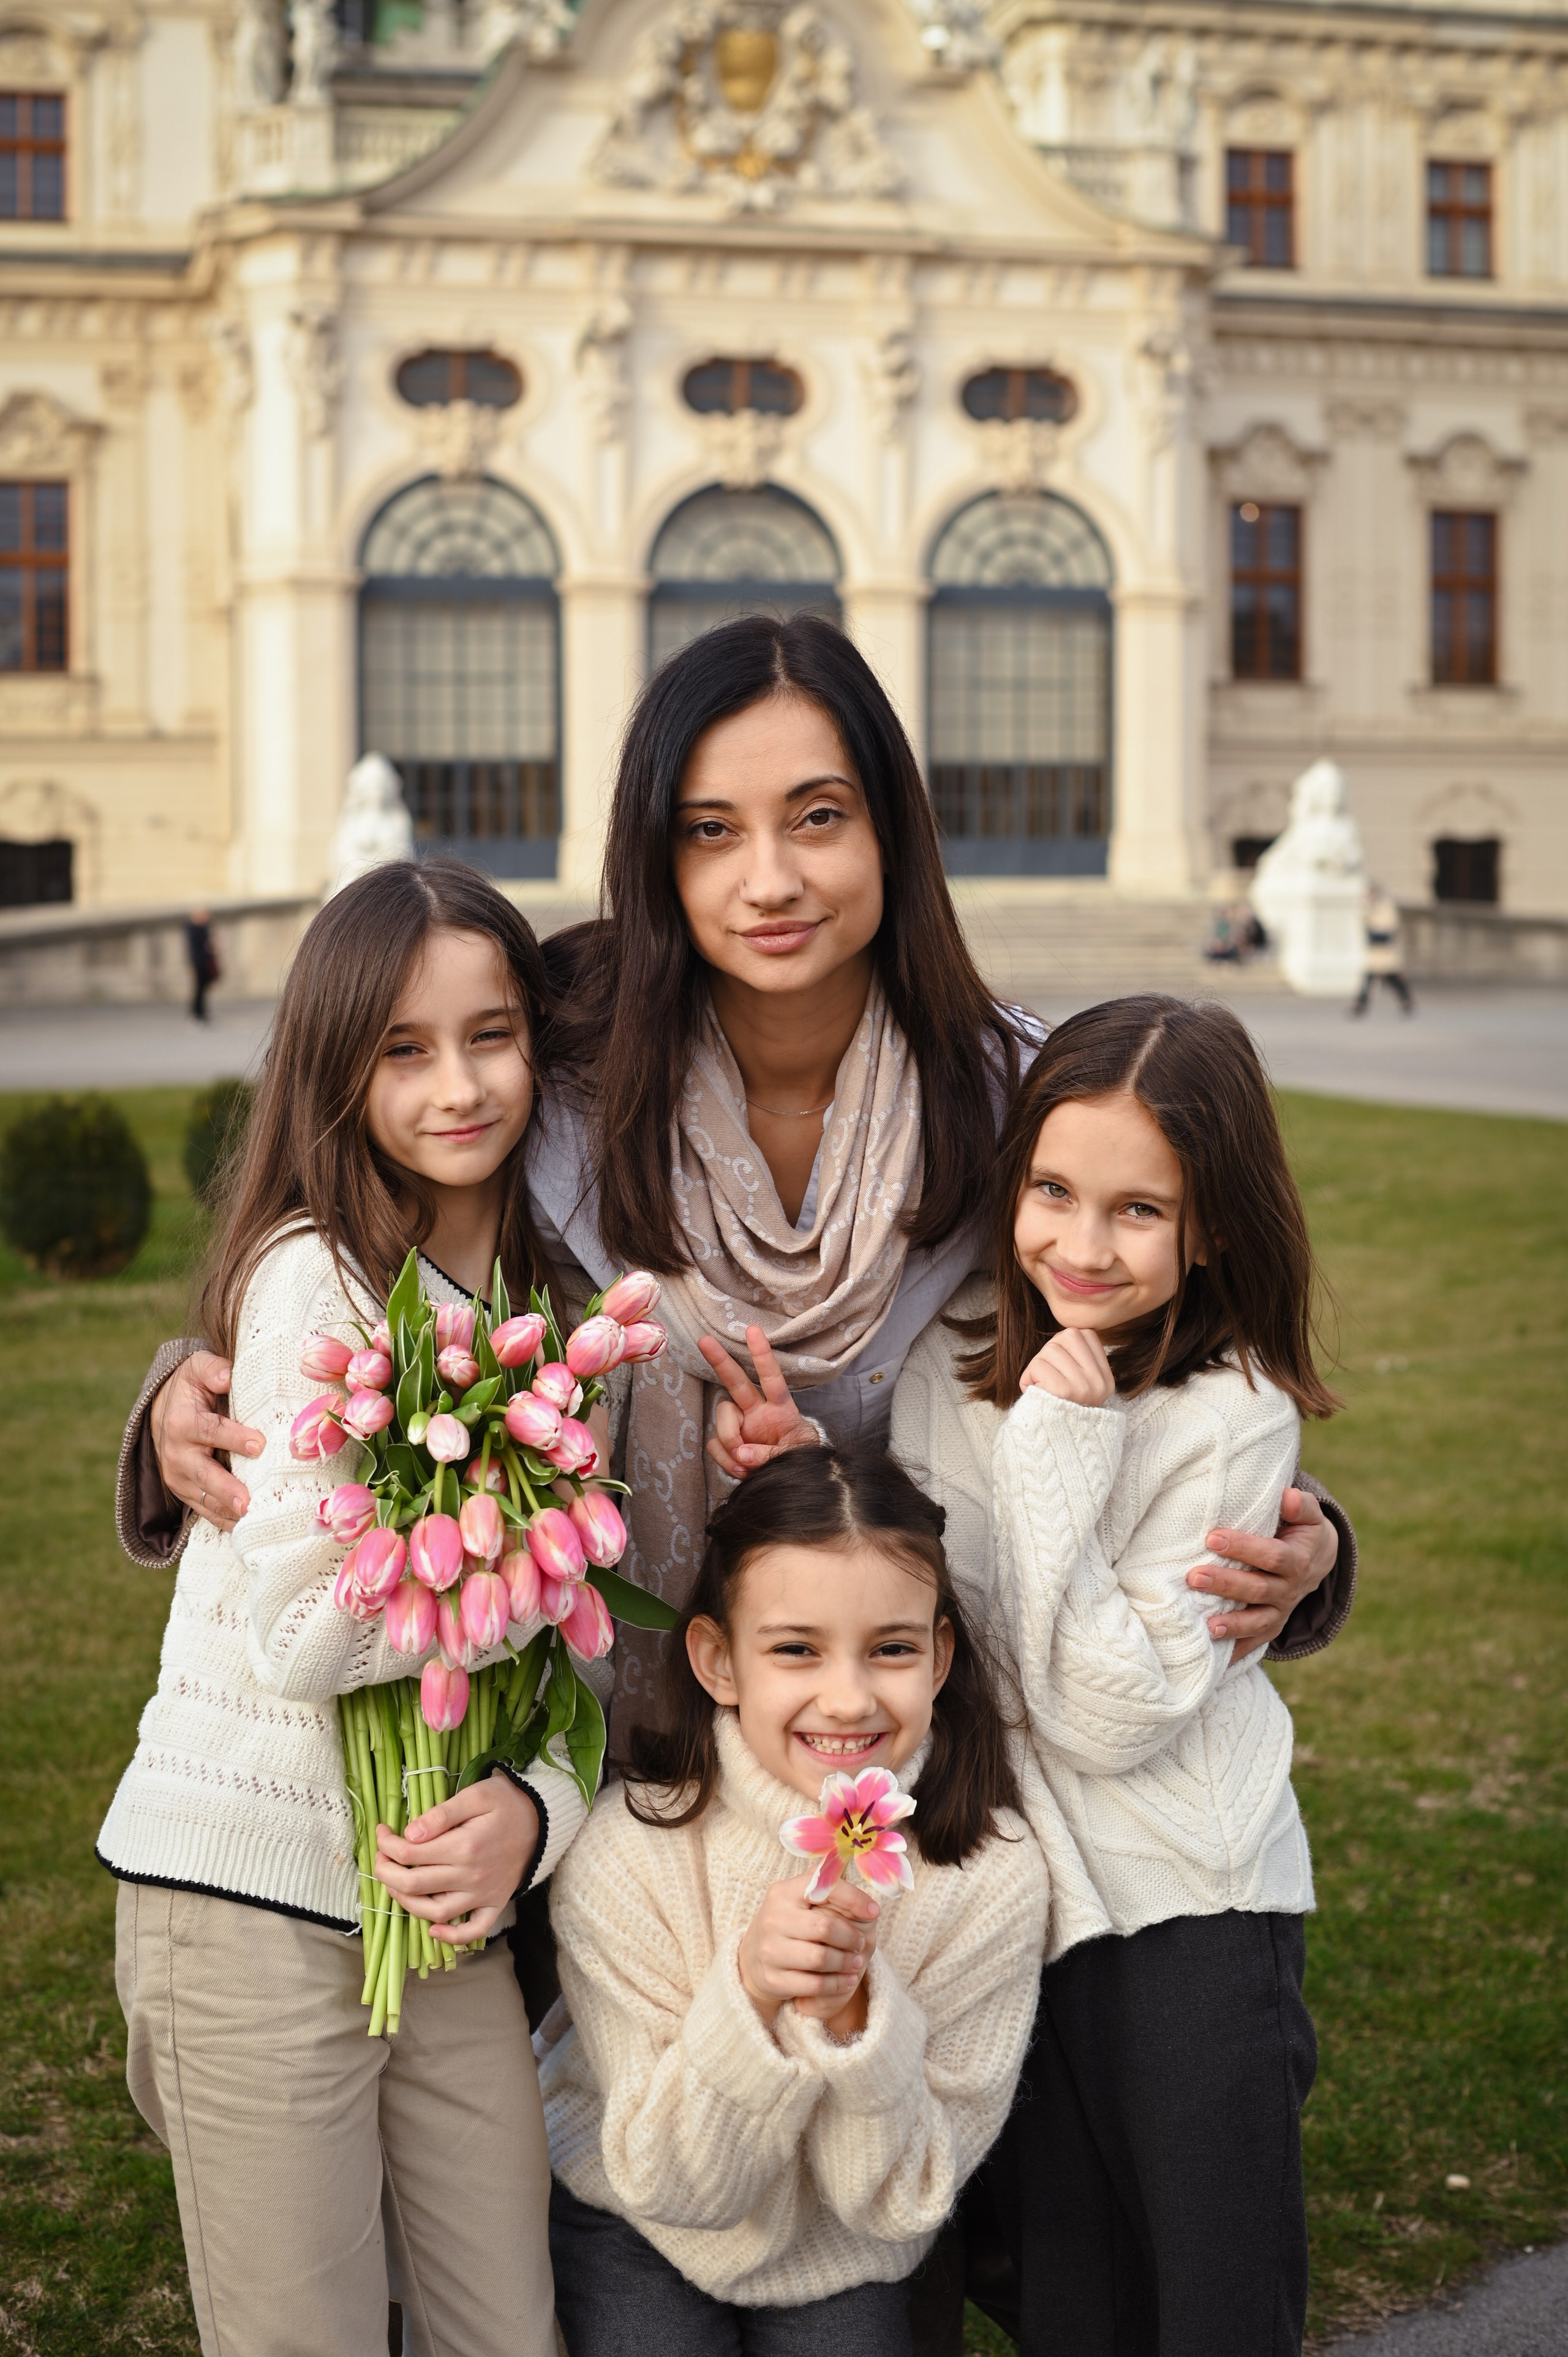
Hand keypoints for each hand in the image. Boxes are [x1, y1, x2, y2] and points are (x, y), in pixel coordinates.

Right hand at [149, 1350, 263, 1530]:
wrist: (162, 1411)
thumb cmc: (192, 1387)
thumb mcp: (197, 1369)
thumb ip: (212, 1369)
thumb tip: (227, 1376)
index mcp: (182, 1422)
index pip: (209, 1430)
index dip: (234, 1437)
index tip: (259, 1444)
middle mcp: (177, 1454)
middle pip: (203, 1474)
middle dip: (226, 1490)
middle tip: (248, 1503)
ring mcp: (178, 1477)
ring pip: (204, 1499)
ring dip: (227, 1512)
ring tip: (251, 1522)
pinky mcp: (184, 1492)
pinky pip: (204, 1511)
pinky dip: (223, 1521)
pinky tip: (245, 1529)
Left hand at [374, 1774, 538, 1947]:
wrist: (543, 1820)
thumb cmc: (507, 1802)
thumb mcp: (476, 1795)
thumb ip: (442, 1814)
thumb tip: (410, 1833)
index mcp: (463, 1846)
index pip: (410, 1853)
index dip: (387, 1844)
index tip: (382, 1832)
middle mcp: (470, 1876)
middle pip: (414, 1885)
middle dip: (386, 1872)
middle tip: (380, 1858)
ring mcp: (482, 1894)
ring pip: (434, 1911)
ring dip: (405, 1902)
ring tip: (394, 1885)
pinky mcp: (494, 1904)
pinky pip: (472, 1930)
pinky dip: (451, 1937)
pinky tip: (432, 1929)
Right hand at [699, 1326, 816, 1478]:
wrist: (788, 1484)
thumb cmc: (799, 1461)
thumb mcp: (795, 1456)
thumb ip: (770, 1454)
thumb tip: (742, 1454)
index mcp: (781, 1409)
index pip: (772, 1378)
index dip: (763, 1355)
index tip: (753, 1330)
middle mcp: (757, 1412)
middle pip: (736, 1381)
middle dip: (721, 1360)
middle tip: (705, 1340)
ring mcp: (740, 1426)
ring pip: (722, 1416)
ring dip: (730, 1438)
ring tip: (745, 1463)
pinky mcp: (727, 1444)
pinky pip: (715, 1444)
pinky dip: (725, 1459)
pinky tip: (740, 1470)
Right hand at [737, 1873, 878, 2035]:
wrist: (752, 1959)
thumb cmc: (790, 1923)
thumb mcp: (802, 1898)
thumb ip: (830, 1885)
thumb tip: (862, 1887)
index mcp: (783, 1892)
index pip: (824, 1888)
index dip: (854, 1898)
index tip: (874, 1911)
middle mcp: (773, 1919)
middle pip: (825, 1927)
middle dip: (850, 1937)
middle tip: (861, 1943)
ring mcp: (770, 1950)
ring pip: (821, 1958)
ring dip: (846, 1962)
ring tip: (856, 1963)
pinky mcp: (772, 1979)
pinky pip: (814, 1985)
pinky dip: (837, 1984)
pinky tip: (847, 1980)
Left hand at [1019, 1328, 1114, 1406]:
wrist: (1054, 1451)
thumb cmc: (1057, 1413)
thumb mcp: (1080, 1388)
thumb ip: (1078, 1362)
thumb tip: (1064, 1336)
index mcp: (1105, 1379)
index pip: (1086, 1334)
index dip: (1065, 1345)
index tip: (1060, 1367)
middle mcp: (1098, 1382)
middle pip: (1066, 1337)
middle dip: (1049, 1352)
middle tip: (1047, 1377)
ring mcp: (1083, 1386)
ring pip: (1049, 1349)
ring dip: (1036, 1367)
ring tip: (1041, 1388)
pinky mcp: (1064, 1391)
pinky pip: (1037, 1366)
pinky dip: (1028, 1378)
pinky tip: (1035, 1394)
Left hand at [1186, 1486, 1338, 1660]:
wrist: (1317, 1562)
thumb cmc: (1303, 1531)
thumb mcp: (1309, 1516)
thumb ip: (1300, 1505)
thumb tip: (1287, 1496)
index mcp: (1297, 1561)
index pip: (1270, 1555)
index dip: (1244, 1547)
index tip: (1212, 1537)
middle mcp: (1289, 1590)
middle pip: (1257, 1589)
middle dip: (1226, 1584)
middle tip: (1194, 1577)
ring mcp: (1280, 1612)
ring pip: (1257, 1621)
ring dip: (1232, 1624)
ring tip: (1207, 1625)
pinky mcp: (1271, 1627)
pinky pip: (1255, 1642)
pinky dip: (1236, 1651)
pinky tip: (1215, 1659)